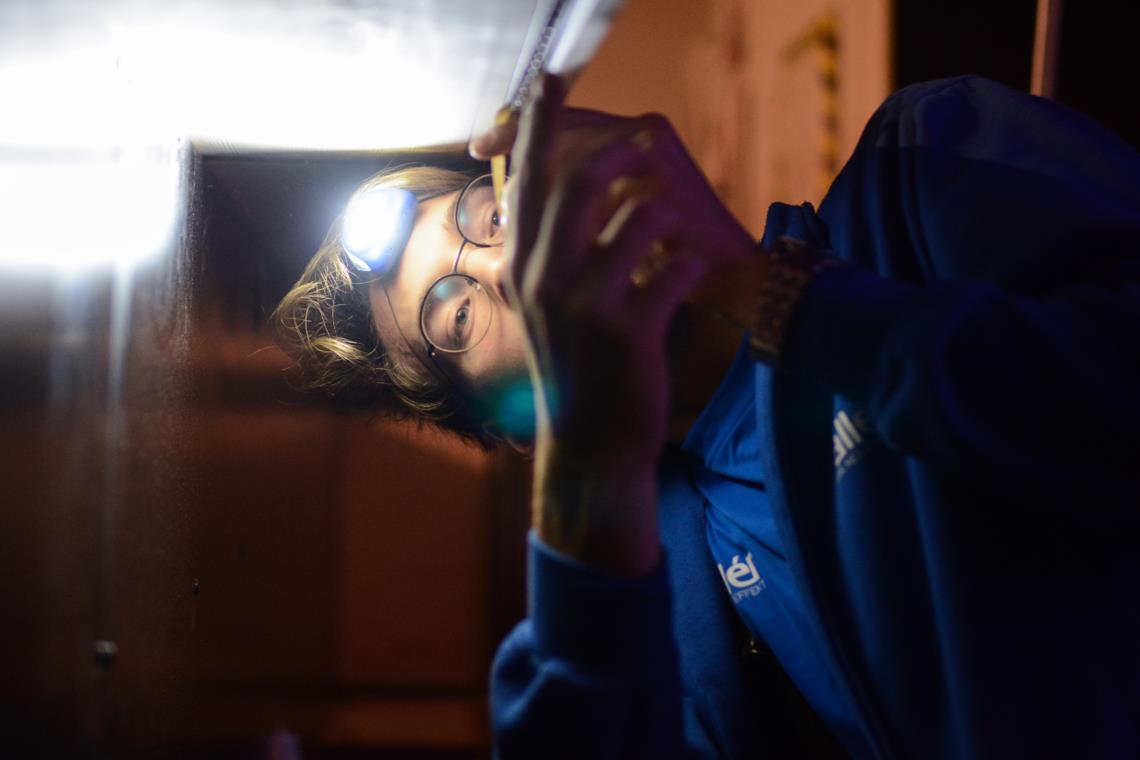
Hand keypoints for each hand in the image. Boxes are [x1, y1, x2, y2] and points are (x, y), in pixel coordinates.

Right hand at [504, 75, 755, 574]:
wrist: (591, 442)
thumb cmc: (572, 365)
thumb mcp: (538, 305)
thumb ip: (534, 250)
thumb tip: (524, 194)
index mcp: (520, 266)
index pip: (526, 178)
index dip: (539, 123)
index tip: (549, 79)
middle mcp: (543, 278)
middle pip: (583, 180)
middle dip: (624, 151)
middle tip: (649, 145)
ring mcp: (586, 305)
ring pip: (640, 216)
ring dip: (667, 215)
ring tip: (672, 235)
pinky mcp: (630, 331)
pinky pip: (676, 269)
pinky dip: (690, 267)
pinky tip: (684, 282)